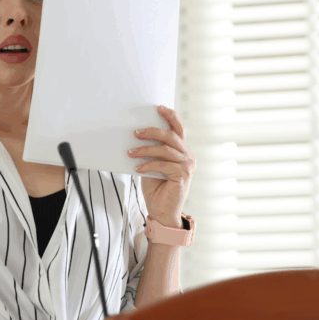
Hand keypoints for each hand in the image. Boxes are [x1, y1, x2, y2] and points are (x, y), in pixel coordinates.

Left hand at [128, 105, 195, 227]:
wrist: (162, 212)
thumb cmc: (156, 189)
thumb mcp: (152, 166)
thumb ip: (151, 152)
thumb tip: (136, 137)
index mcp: (182, 151)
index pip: (178, 129)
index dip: (170, 116)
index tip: (159, 107)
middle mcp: (188, 157)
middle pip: (172, 136)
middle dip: (153, 131)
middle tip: (136, 132)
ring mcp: (187, 166)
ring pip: (166, 150)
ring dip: (146, 149)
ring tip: (131, 152)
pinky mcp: (182, 176)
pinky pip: (163, 165)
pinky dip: (148, 165)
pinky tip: (137, 167)